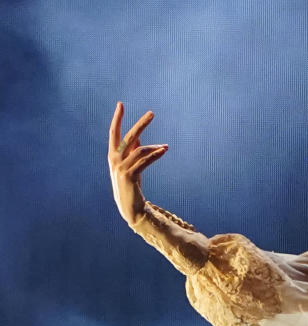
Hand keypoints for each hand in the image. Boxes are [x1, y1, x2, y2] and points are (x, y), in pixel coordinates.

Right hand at [108, 102, 167, 226]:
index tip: (121, 104)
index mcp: (112, 155)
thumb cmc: (131, 186)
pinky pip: (144, 161)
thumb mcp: (131, 166)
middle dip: (141, 124)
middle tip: (152, 113)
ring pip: (140, 150)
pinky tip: (163, 150)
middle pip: (129, 136)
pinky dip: (155, 155)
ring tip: (165, 147)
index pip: (113, 132)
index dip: (117, 118)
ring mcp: (121, 168)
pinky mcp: (130, 176)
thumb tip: (139, 137)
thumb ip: (132, 151)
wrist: (130, 208)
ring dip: (155, 147)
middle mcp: (114, 159)